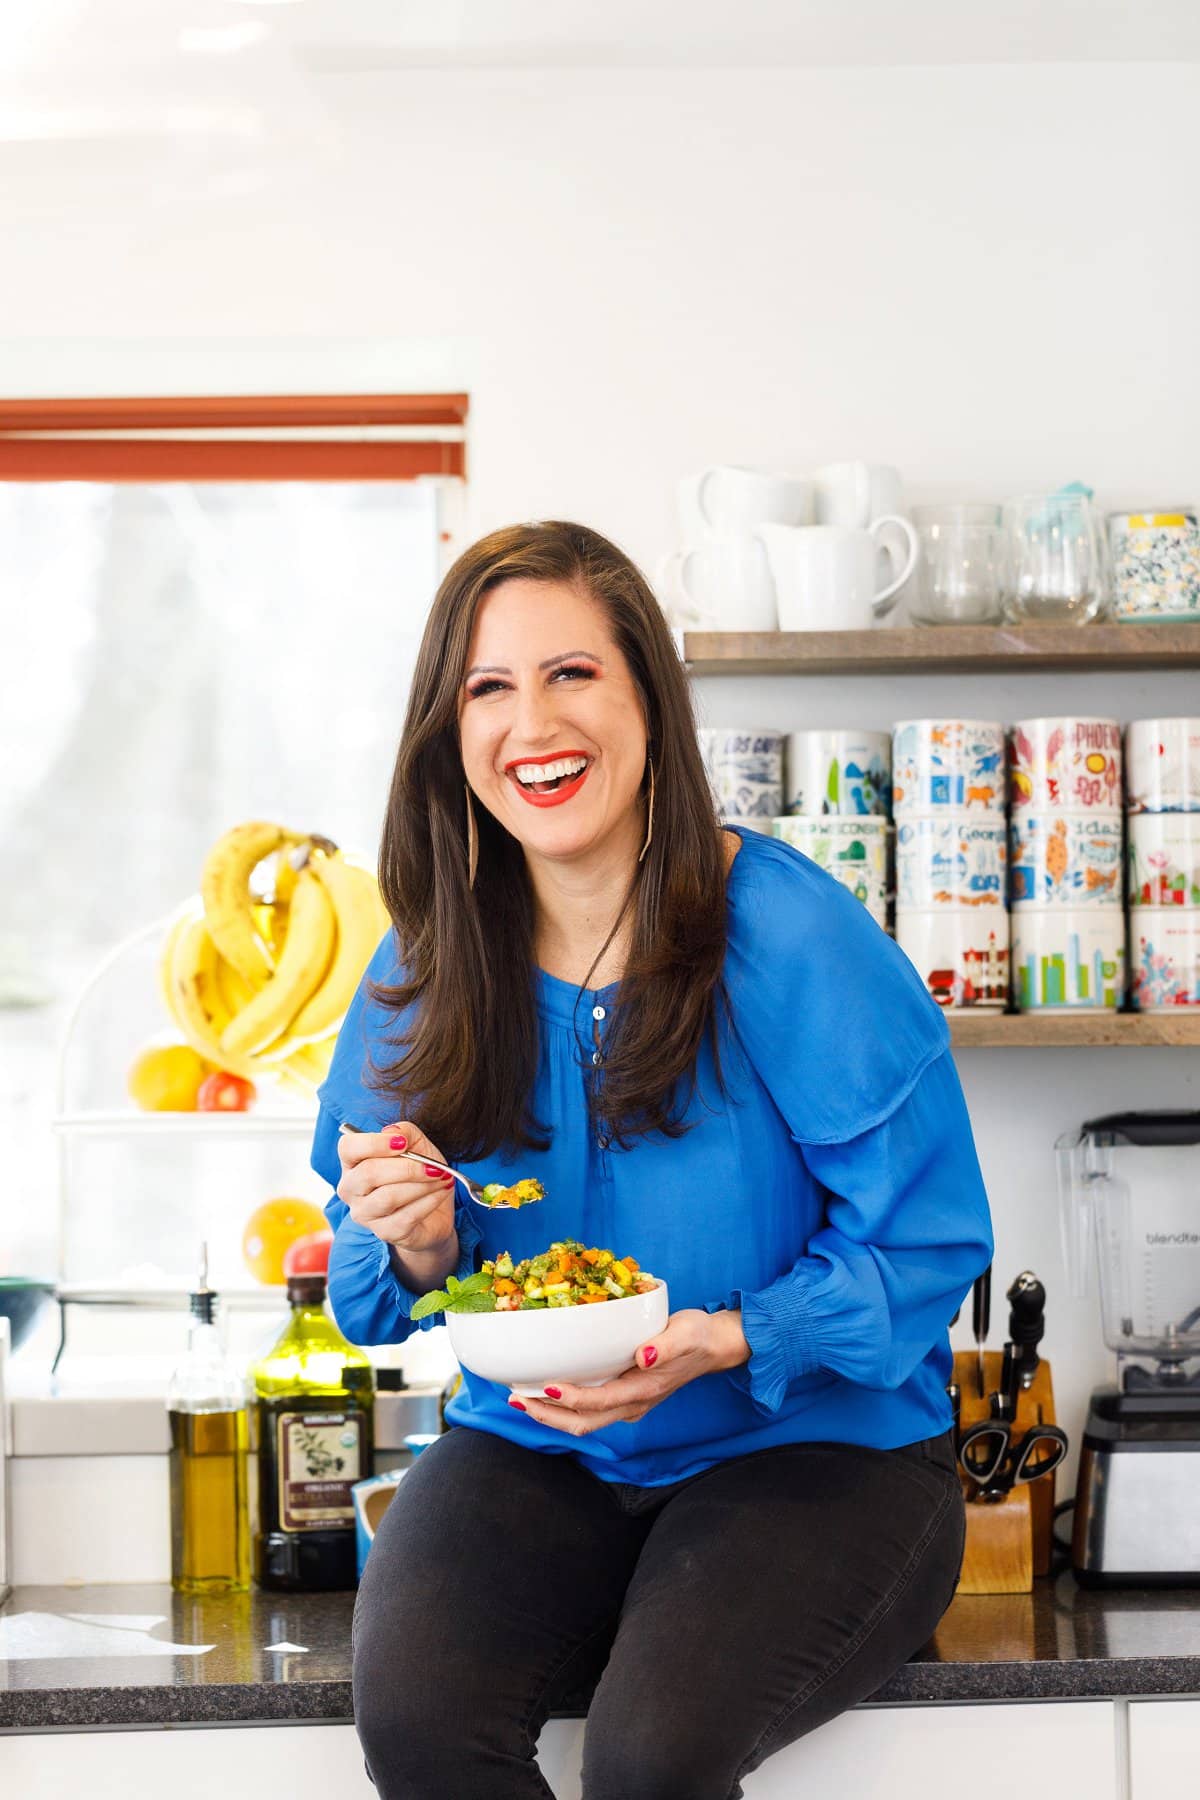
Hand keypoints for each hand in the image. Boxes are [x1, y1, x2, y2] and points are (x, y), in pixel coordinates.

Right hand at [337, 1120, 457, 1257]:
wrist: (434, 1212)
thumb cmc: (418, 1175)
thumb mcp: (418, 1146)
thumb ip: (406, 1132)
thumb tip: (395, 1133)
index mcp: (353, 1162)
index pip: (348, 1147)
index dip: (373, 1143)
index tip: (402, 1143)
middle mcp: (351, 1189)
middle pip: (369, 1173)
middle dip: (407, 1168)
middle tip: (433, 1166)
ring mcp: (365, 1214)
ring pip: (389, 1197)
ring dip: (421, 1185)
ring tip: (442, 1177)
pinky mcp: (385, 1232)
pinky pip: (406, 1216)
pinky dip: (429, 1201)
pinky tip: (441, 1192)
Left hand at [512, 1308, 749, 1436]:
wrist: (715, 1347)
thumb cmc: (698, 1336)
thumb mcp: (685, 1334)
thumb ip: (664, 1346)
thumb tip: (642, 1356)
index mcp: (643, 1391)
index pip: (599, 1402)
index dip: (569, 1398)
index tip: (544, 1385)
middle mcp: (633, 1404)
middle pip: (583, 1423)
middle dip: (547, 1415)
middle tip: (516, 1398)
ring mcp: (628, 1404)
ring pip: (583, 1421)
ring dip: (551, 1414)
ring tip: (521, 1398)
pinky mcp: (625, 1396)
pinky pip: (589, 1410)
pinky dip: (563, 1405)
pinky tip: (546, 1389)